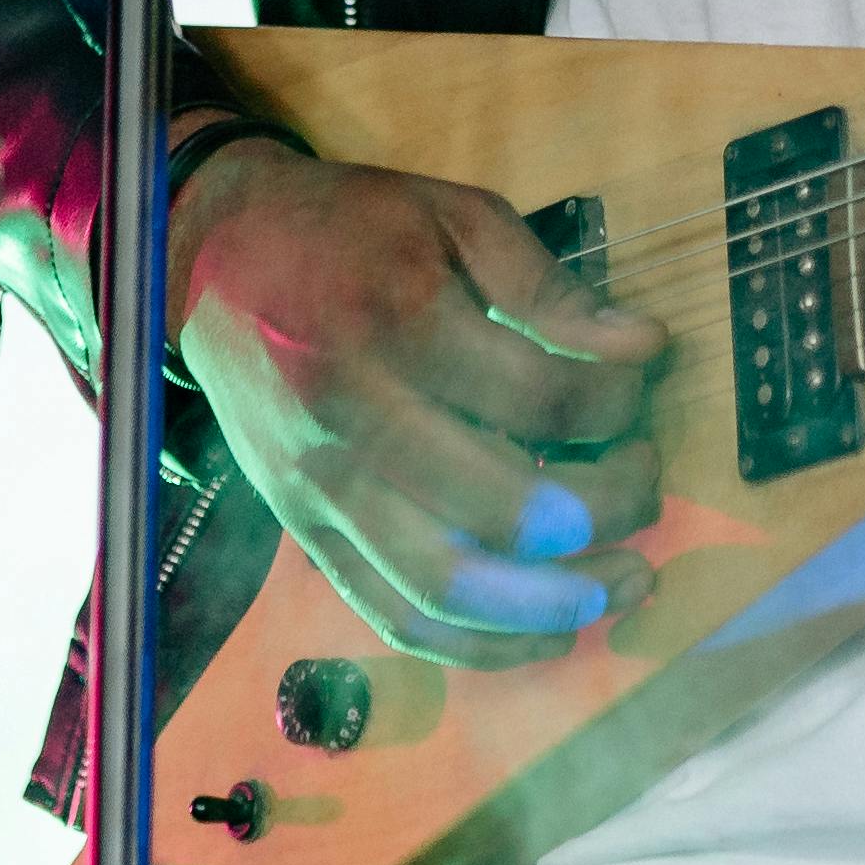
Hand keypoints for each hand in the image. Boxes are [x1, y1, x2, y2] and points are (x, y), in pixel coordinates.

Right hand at [168, 137, 665, 665]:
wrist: (217, 259)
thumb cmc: (351, 230)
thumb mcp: (456, 218)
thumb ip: (550, 287)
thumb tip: (642, 351)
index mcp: (397, 323)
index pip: (538, 399)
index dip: (616, 402)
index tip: (639, 381)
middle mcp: (353, 419)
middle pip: (504, 508)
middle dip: (606, 509)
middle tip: (647, 483)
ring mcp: (323, 489)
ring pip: (451, 587)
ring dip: (558, 603)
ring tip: (628, 580)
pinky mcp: (306, 533)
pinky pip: (397, 619)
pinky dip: (484, 647)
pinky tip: (552, 634)